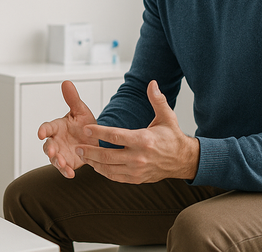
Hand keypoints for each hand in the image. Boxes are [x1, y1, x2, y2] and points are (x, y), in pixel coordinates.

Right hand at [37, 80, 97, 178]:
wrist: (97, 139)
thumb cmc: (85, 124)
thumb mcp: (81, 111)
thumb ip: (73, 99)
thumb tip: (66, 82)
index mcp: (57, 127)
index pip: (47, 127)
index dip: (44, 130)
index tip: (41, 133)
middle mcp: (56, 140)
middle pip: (47, 145)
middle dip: (49, 149)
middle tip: (52, 151)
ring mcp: (61, 153)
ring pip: (54, 159)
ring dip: (56, 162)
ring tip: (62, 164)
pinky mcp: (68, 163)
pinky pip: (64, 169)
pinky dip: (66, 172)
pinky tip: (71, 173)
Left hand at [76, 80, 198, 183]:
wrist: (183, 160)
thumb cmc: (172, 137)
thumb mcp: (167, 116)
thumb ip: (157, 100)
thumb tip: (152, 83)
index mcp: (143, 140)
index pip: (115, 136)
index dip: (98, 133)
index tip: (85, 128)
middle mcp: (139, 157)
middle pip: (108, 155)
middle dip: (90, 151)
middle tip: (78, 146)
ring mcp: (137, 170)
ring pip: (109, 168)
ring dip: (93, 163)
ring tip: (82, 155)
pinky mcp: (137, 179)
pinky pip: (116, 177)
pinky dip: (103, 172)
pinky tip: (95, 165)